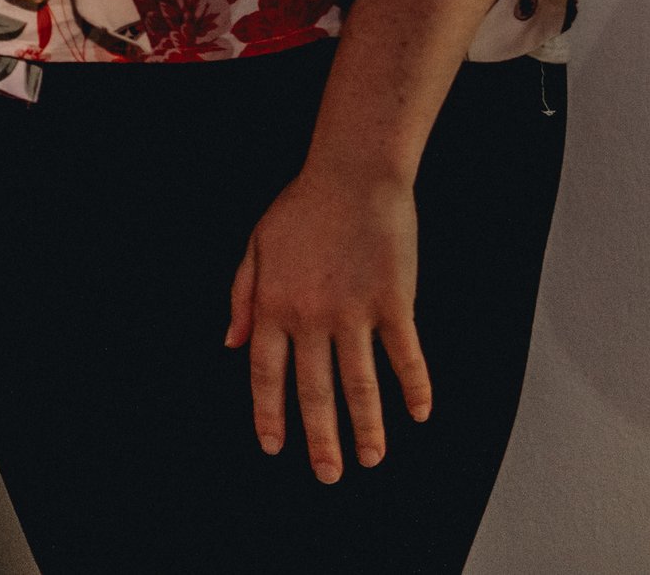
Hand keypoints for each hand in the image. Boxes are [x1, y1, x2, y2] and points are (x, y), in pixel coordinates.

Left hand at [225, 162, 430, 479]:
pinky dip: (414, 388)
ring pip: (360, 385)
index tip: (273, 446)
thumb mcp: (257, 245)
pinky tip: (418, 414)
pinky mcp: (393, 303)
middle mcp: (310, 315)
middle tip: (327, 475)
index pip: (265, 371)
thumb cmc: (302, 207)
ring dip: (367, 428)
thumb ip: (242, 296)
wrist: (352, 174)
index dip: (268, 412)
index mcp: (273, 302)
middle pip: (313, 390)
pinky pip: (405, 356)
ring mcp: (354, 312)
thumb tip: (230, 343)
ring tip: (370, 459)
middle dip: (320, 438)